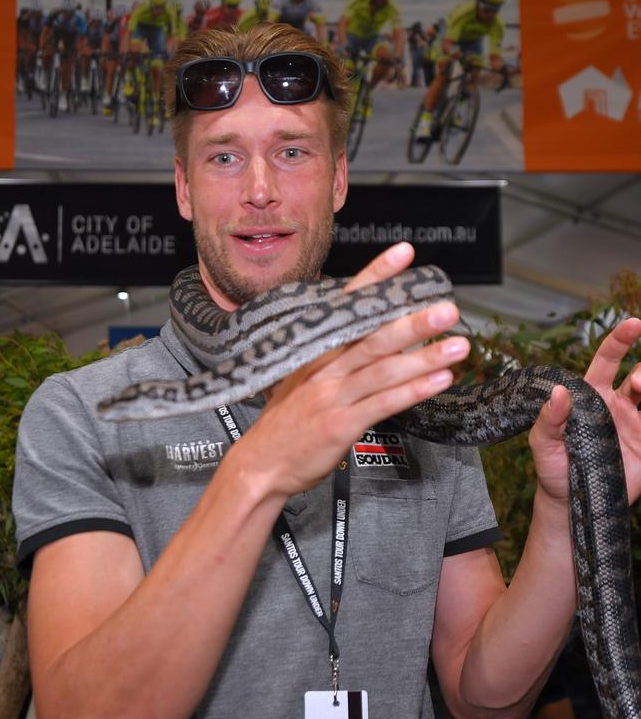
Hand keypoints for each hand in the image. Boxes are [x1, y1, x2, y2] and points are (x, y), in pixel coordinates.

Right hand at [242, 242, 469, 498]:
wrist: (260, 464)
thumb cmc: (285, 423)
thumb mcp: (301, 378)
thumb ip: (334, 357)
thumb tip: (375, 336)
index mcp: (315, 350)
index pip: (348, 303)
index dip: (376, 276)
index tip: (403, 254)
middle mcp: (324, 367)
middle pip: (374, 336)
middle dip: (414, 321)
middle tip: (448, 308)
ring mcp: (332, 395)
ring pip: (384, 369)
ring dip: (425, 357)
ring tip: (458, 345)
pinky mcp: (340, 424)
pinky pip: (384, 403)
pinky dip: (414, 390)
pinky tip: (440, 381)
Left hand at [529, 318, 640, 503]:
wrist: (571, 504)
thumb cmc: (553, 470)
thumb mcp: (543, 445)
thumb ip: (548, 420)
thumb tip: (558, 392)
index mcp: (591, 397)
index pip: (608, 360)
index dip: (620, 340)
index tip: (633, 324)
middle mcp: (617, 406)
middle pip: (639, 376)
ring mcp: (635, 425)